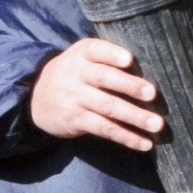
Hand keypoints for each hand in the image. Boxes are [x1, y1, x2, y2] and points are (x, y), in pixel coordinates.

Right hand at [29, 38, 160, 150]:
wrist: (35, 97)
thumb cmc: (73, 74)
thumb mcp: (81, 58)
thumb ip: (106, 58)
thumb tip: (149, 66)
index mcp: (81, 54)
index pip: (95, 50)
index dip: (112, 54)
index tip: (129, 59)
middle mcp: (76, 74)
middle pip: (104, 79)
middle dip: (129, 86)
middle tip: (152, 94)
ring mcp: (75, 99)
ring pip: (108, 107)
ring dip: (135, 116)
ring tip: (157, 124)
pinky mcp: (77, 120)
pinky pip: (104, 129)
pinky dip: (126, 136)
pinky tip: (144, 143)